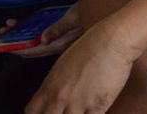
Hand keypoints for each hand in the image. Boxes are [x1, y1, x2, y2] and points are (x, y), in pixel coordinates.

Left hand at [3, 5, 81, 57]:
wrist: (99, 8)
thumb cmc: (87, 12)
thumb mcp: (72, 19)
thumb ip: (58, 29)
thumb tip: (42, 40)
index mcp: (58, 44)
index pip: (32, 50)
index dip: (16, 49)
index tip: (2, 46)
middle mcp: (56, 45)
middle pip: (31, 48)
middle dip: (15, 42)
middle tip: (2, 34)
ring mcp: (57, 40)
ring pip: (34, 41)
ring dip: (21, 35)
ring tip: (9, 27)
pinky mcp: (59, 34)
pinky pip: (40, 35)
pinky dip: (30, 30)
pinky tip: (25, 22)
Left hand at [25, 24, 142, 113]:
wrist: (115, 39)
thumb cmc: (93, 43)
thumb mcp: (64, 57)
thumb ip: (53, 67)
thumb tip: (46, 50)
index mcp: (49, 85)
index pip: (31, 111)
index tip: (47, 111)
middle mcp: (60, 97)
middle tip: (65, 111)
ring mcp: (78, 104)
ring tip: (80, 111)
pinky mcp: (97, 106)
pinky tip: (94, 111)